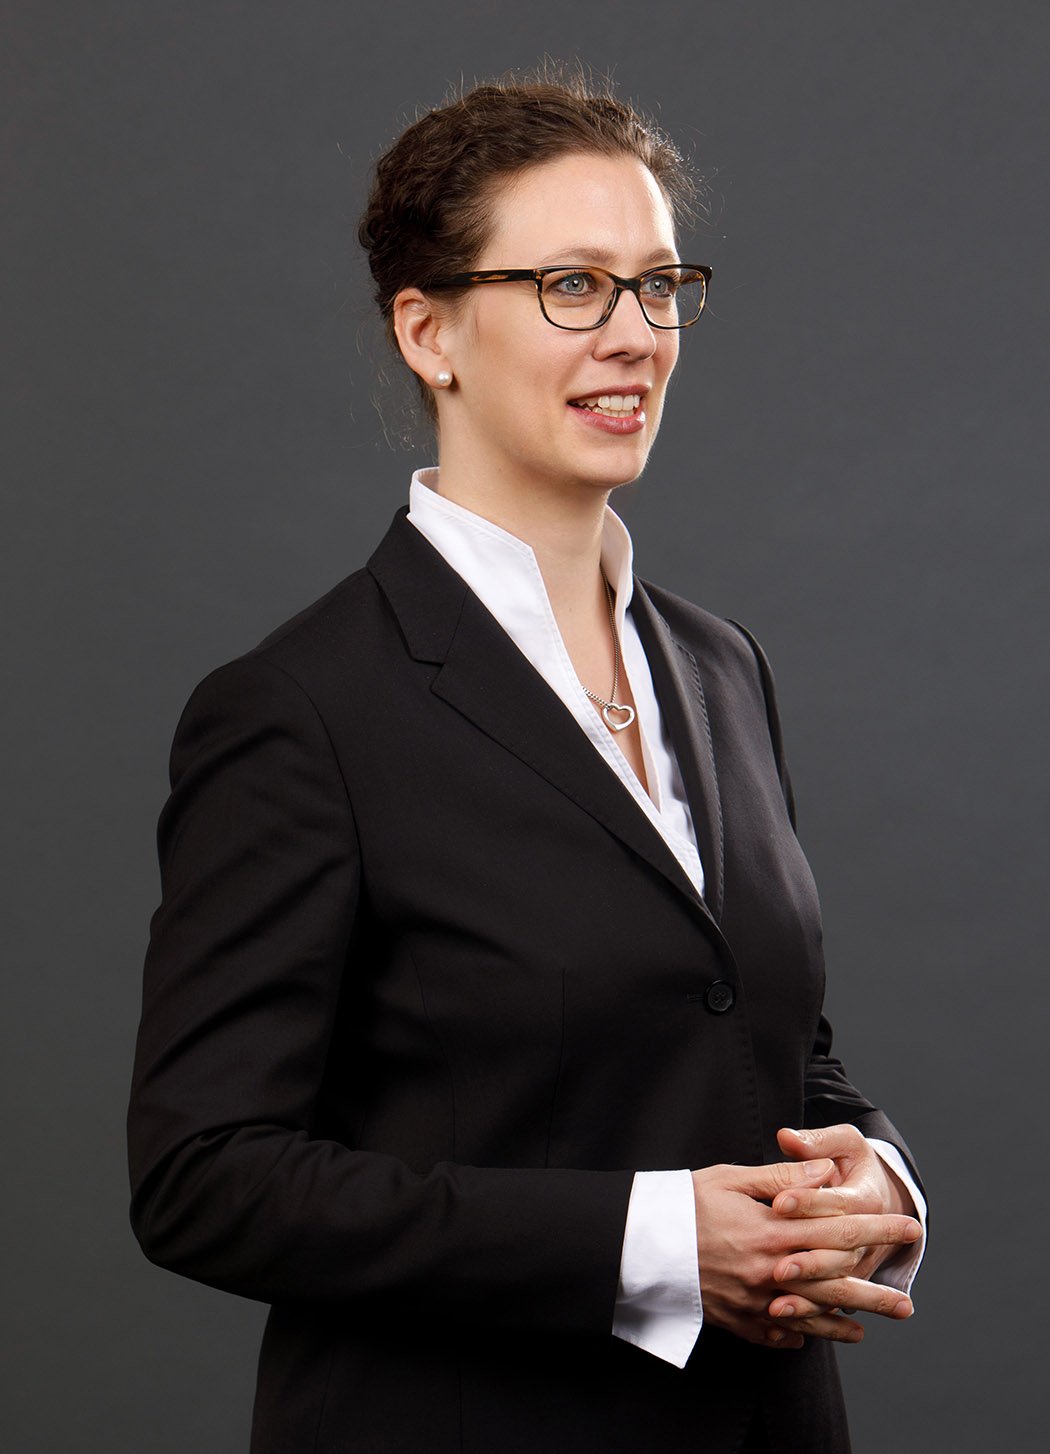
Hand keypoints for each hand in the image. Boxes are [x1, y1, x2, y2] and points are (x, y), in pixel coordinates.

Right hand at [692, 1156, 919, 1350]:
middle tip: (908, 1300)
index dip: (877, 1228)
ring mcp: (753, 1303)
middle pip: (836, 1285)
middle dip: (876, 1290)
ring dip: (848, 1323)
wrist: (637, 1240)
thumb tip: (826, 1173)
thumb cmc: (684, 1201)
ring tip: (877, 1325)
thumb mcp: (733, 1178)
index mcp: (772, 1233)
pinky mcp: (735, 1319)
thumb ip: (784, 1178)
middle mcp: (769, 1274)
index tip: (907, 1226)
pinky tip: (819, 1336)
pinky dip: (800, 1336)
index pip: (838, 1231)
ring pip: (812, 1317)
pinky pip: (775, 1334)